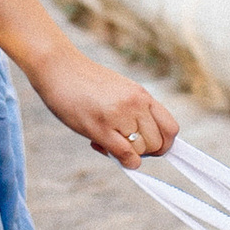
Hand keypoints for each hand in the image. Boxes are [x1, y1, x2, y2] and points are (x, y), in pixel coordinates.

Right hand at [33, 45, 179, 167]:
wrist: (59, 68)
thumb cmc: (85, 82)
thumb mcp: (120, 91)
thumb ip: (134, 112)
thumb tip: (142, 142)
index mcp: (142, 96)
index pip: (171, 128)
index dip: (165, 144)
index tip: (152, 147)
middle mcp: (135, 105)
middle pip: (158, 143)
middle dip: (145, 152)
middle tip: (127, 147)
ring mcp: (119, 116)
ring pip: (141, 151)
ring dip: (129, 154)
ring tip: (108, 142)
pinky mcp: (101, 127)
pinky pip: (125, 154)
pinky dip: (124, 161)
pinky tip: (107, 151)